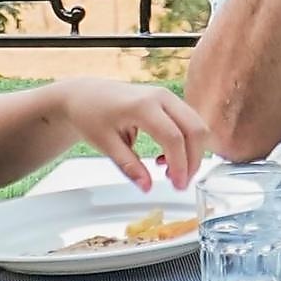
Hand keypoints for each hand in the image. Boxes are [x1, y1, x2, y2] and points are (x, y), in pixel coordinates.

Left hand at [49, 77, 208, 189]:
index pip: (173, 137)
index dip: (180, 164)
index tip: (178, 185)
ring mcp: (167, 96)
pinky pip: (188, 122)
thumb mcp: (105, 144)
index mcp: (143, 106)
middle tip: (181, 183)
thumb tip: (147, 186)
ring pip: (196, 125)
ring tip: (171, 173)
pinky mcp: (168, 101)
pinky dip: (186, 142)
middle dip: (194, 160)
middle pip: (194, 129)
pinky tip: (167, 158)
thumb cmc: (90, 114)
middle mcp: (161, 96)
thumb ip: (128, 165)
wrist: (84, 94)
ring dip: (192, 152)